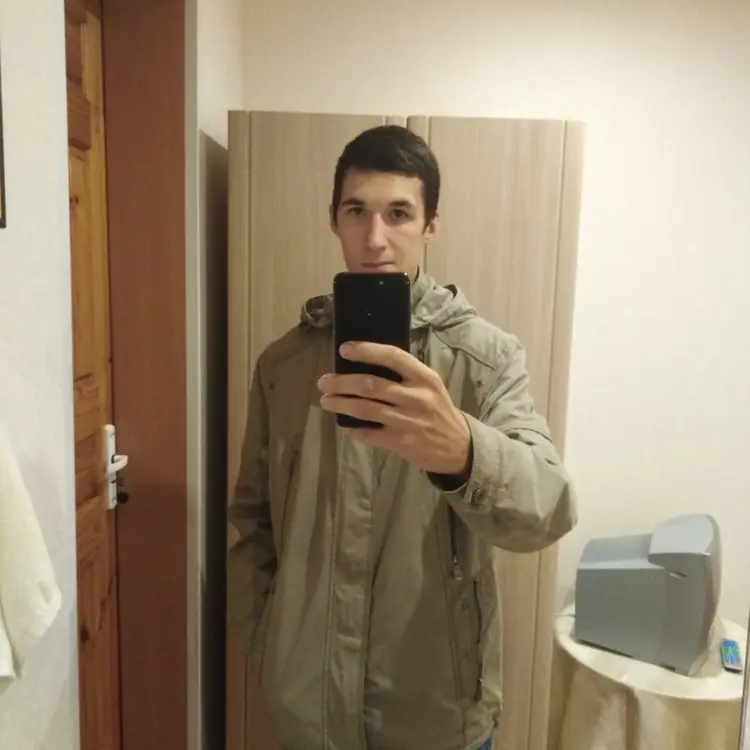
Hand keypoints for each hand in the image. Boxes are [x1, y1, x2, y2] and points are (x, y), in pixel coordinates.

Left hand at [318, 342, 471, 475]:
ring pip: (365, 409)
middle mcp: (416, 397)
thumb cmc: (438, 410)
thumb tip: (366, 364)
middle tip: (324, 382)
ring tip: (326, 401)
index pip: (393, 357)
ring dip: (341, 404)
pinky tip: (345, 425)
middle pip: (370, 385)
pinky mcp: (401, 442)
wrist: (458, 447)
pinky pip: (369, 434)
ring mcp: (408, 421)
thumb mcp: (430, 386)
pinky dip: (353, 429)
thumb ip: (405, 375)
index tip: (344, 350)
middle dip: (342, 382)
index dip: (366, 351)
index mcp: (424, 378)